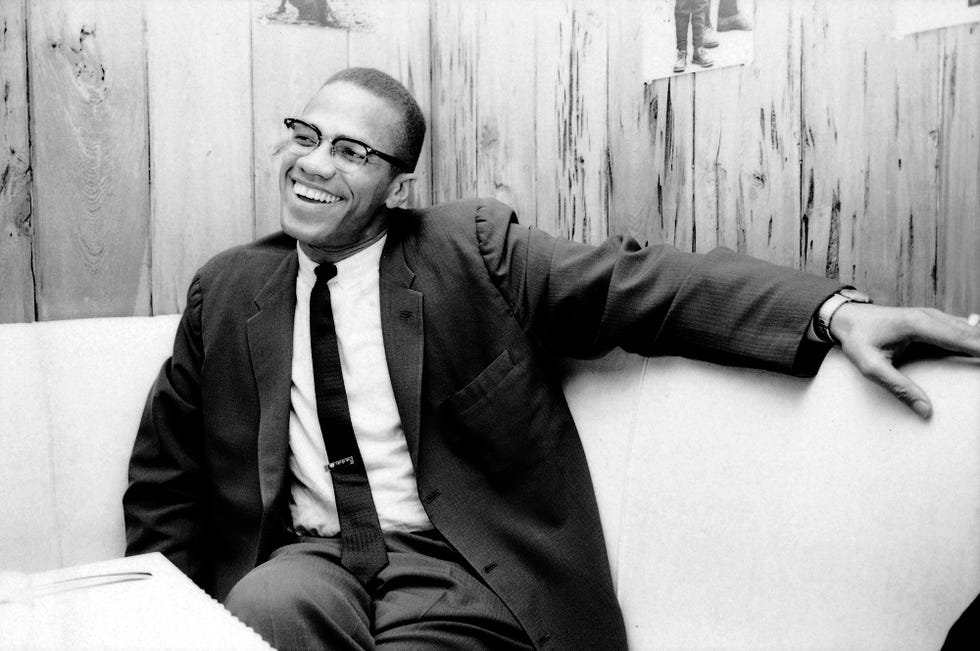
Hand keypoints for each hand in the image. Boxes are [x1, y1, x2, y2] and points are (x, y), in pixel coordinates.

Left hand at [829, 304, 979, 418]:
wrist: (847, 318)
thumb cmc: (857, 339)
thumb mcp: (871, 367)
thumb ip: (899, 388)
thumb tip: (925, 410)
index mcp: (918, 325)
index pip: (962, 338)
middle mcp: (930, 317)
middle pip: (972, 333)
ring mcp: (934, 317)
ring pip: (970, 330)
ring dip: (979, 345)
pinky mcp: (934, 322)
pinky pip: (961, 332)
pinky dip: (973, 342)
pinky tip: (976, 356)